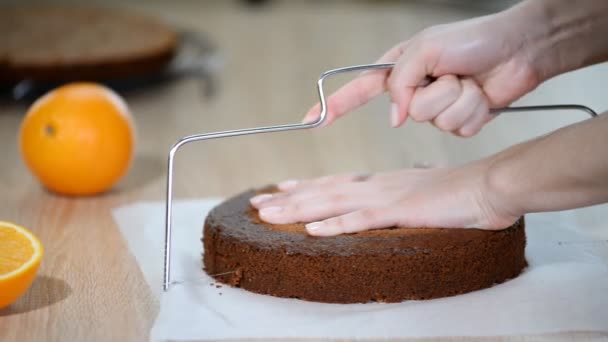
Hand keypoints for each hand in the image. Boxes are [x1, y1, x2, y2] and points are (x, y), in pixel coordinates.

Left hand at [249, 161, 520, 235]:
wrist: (487, 186)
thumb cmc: (458, 193)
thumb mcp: (419, 193)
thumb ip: (397, 199)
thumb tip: (384, 205)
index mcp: (381, 182)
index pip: (335, 182)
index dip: (305, 185)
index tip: (280, 187)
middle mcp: (376, 185)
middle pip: (324, 191)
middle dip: (288, 198)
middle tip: (257, 202)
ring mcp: (386, 197)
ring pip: (332, 202)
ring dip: (298, 209)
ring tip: (268, 214)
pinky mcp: (401, 211)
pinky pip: (362, 220)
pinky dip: (335, 224)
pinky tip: (312, 229)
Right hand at [302, 11, 541, 136]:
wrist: (520, 49)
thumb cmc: (473, 39)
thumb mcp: (425, 49)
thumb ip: (400, 83)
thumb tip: (395, 118)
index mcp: (401, 67)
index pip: (359, 89)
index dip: (336, 106)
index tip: (312, 120)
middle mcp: (416, 89)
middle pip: (407, 111)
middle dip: (434, 94)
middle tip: (452, 74)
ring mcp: (438, 107)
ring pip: (435, 122)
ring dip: (458, 100)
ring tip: (471, 81)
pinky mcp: (460, 120)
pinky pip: (458, 129)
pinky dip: (473, 111)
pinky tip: (483, 94)